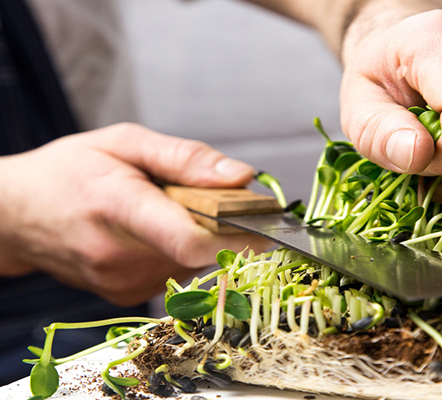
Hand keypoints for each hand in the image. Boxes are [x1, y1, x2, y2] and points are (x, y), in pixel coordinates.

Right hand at [0, 123, 271, 305]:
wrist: (16, 215)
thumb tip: (242, 176)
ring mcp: (119, 281)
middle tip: (202, 197)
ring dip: (196, 236)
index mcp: (119, 206)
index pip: (192, 241)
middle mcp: (119, 255)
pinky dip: (177, 251)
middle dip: (219, 225)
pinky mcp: (123, 295)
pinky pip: (173, 273)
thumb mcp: (124, 142)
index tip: (268, 225)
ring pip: (191, 263)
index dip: (240, 237)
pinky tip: (150, 232)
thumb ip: (185, 158)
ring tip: (164, 210)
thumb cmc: (69, 170)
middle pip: (202, 250)